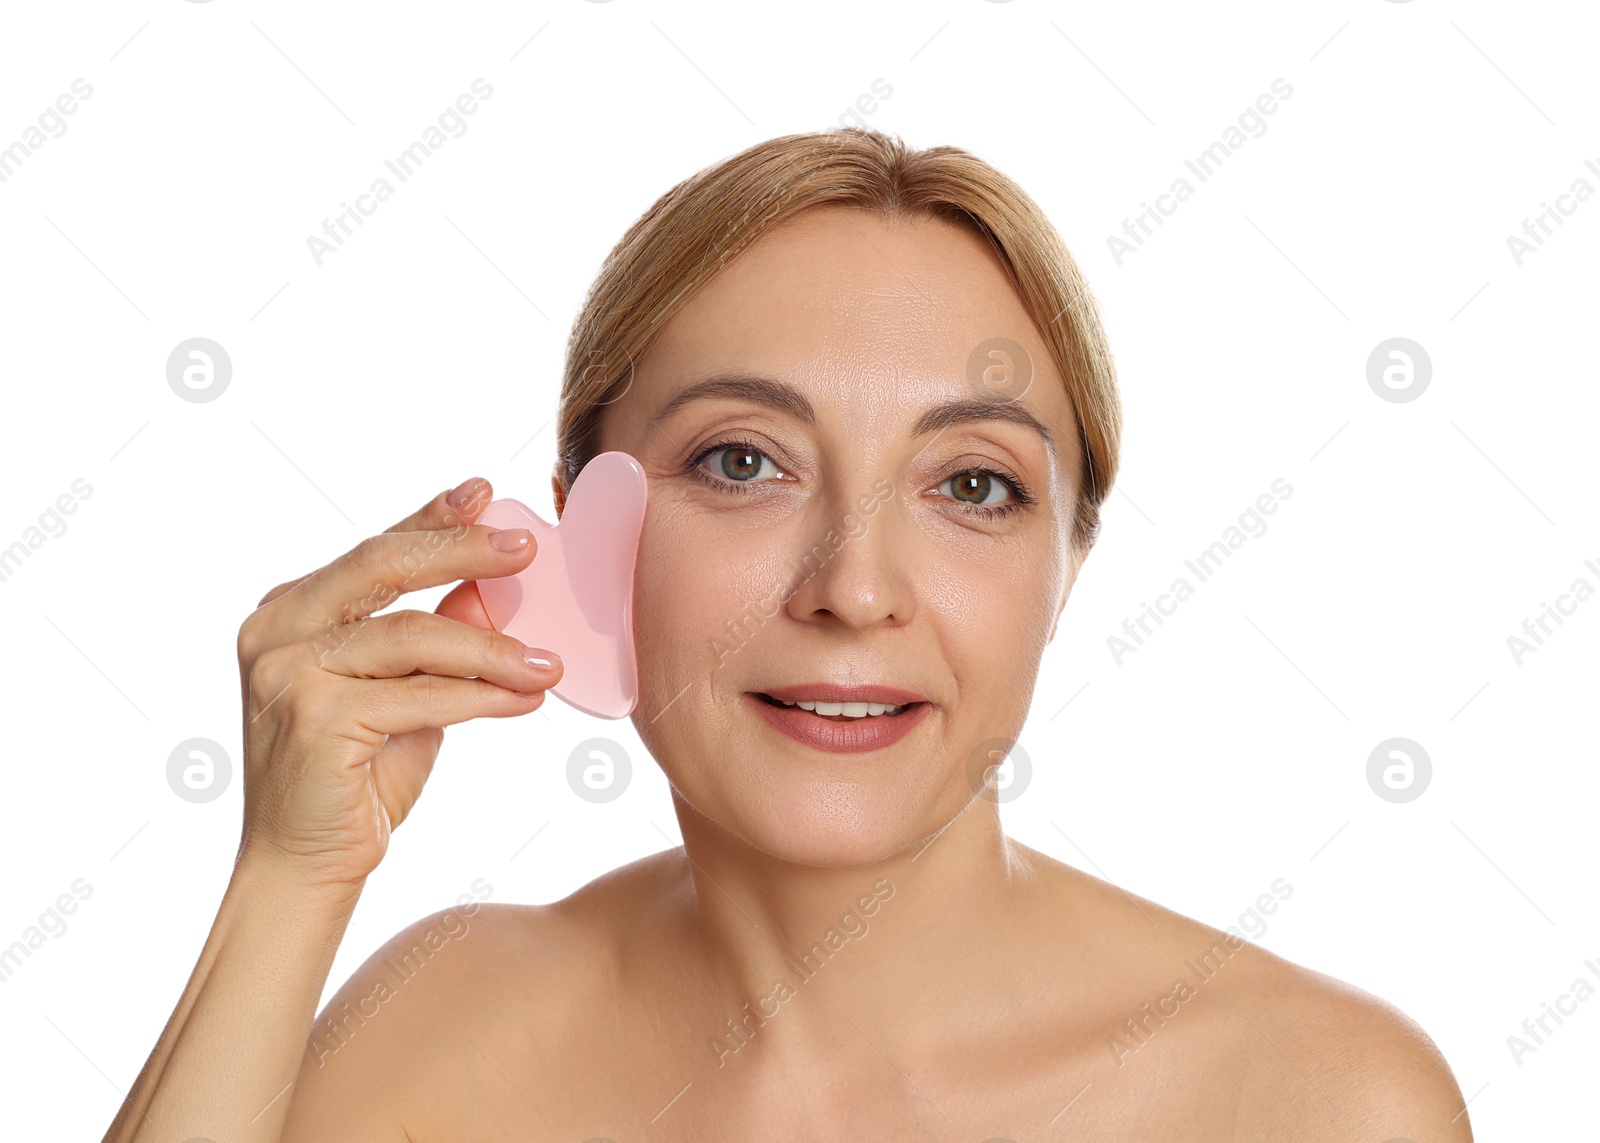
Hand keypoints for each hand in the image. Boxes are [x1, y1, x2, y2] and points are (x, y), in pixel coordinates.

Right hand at [232, 477, 561, 900]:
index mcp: (290, 611)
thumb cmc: (356, 777)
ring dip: (491, 649)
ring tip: (548, 661)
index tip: (485, 491)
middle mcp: (276, 630)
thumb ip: (434, 641)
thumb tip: (493, 590)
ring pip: (410, 637)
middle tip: (527, 547)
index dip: (431, 518)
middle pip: (382, 568)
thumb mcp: (402, 694)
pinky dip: (480, 696)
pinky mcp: (313, 721)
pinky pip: (419, 696)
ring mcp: (287, 674)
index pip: (373, 550)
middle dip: (460, 551)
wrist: (304, 867)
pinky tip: (524, 698)